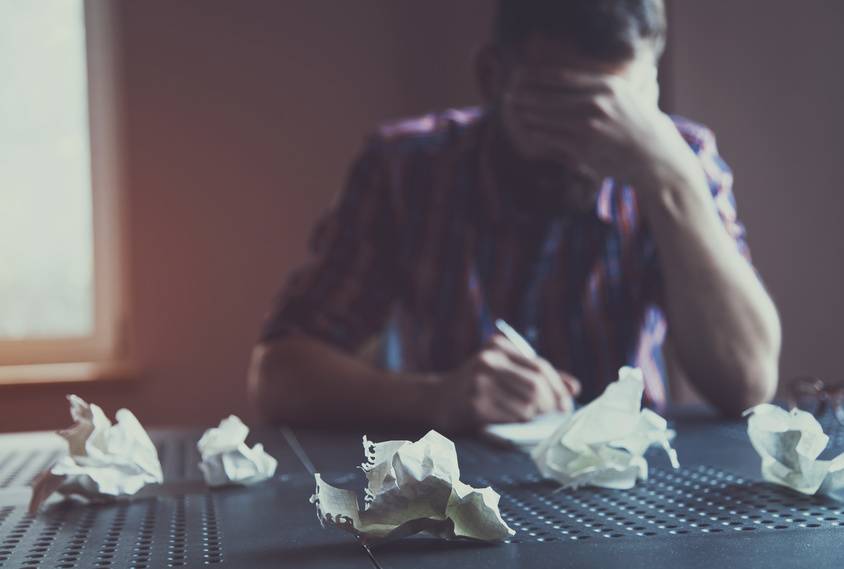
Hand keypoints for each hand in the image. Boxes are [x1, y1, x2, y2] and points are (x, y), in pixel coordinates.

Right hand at [430, 335, 580, 432]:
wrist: (437, 399)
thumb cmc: (477, 387)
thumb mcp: (504, 371)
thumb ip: (536, 376)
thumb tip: (574, 388)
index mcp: (498, 346)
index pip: (540, 366)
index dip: (558, 386)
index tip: (567, 403)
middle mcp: (489, 360)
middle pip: (536, 385)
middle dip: (552, 404)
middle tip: (556, 416)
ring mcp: (479, 381)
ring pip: (527, 403)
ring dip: (537, 416)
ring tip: (537, 420)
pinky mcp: (474, 403)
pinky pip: (511, 417)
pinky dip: (521, 423)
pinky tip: (518, 424)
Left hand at [502, 67, 703, 191]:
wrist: (658, 160)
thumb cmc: (642, 130)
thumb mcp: (629, 98)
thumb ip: (605, 88)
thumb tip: (577, 82)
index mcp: (607, 84)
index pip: (563, 75)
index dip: (539, 77)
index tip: (524, 78)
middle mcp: (597, 101)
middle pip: (549, 94)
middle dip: (527, 97)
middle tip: (511, 98)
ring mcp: (589, 124)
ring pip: (546, 116)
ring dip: (527, 115)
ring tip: (515, 114)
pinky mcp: (583, 147)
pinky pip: (550, 138)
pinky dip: (536, 135)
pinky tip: (527, 134)